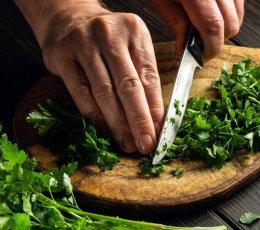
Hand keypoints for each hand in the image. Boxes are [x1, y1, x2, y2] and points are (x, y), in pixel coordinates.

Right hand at [32, 3, 164, 153]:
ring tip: (127, 143)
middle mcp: (109, 35)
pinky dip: (95, 116)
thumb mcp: (132, 46)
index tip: (159, 132)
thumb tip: (156, 118)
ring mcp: (83, 44)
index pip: (148, 77)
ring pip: (104, 92)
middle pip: (128, 86)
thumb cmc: (108, 39)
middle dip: (139, 120)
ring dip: (117, 123)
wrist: (69, 16)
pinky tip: (106, 131)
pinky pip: (81, 93)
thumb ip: (145, 77)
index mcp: (135, 32)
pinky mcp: (61, 57)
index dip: (155, 108)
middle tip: (145, 144)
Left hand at [150, 0, 243, 60]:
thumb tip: (185, 48)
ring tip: (203, 27)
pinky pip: (238, 3)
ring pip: (238, 15)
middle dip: (217, 41)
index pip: (213, 27)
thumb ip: (175, 22)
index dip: (210, 48)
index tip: (201, 58)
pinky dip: (228, 13)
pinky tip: (212, 12)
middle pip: (231, 24)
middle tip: (200, 46)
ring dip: (224, 28)